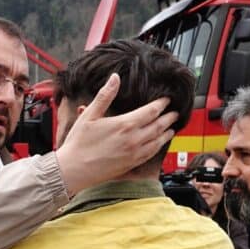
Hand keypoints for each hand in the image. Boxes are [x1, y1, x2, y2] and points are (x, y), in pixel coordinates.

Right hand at [55, 73, 179, 195]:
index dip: (161, 104)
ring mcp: (134, 153)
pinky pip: (151, 154)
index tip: (167, 99)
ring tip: (172, 127)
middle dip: (168, 118)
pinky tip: (159, 143)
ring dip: (167, 132)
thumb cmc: (79, 143)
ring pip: (158, 141)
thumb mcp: (89, 115)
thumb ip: (105, 96)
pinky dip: (159, 146)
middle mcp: (134, 139)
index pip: (151, 111)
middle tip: (175, 112)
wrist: (74, 170)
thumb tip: (115, 78)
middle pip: (158, 126)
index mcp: (125, 124)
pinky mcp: (131, 164)